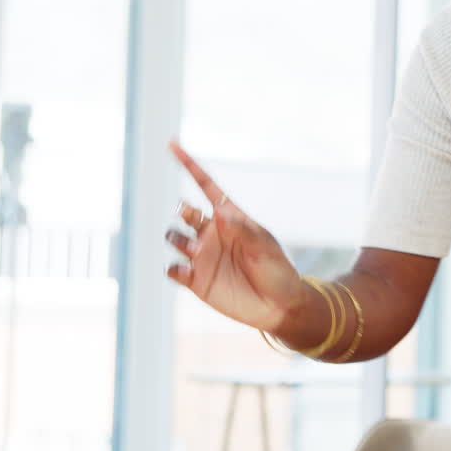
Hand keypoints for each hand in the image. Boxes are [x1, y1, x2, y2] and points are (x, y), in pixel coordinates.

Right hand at [164, 141, 303, 332]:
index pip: (206, 186)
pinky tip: (185, 269)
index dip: (189, 165)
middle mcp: (212, 233)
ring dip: (178, 238)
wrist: (279, 306)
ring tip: (194, 247)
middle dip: (183, 211)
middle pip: (184, 212)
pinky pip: (172, 268)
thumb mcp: (265, 247)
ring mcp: (202, 256)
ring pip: (174, 237)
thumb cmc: (277, 271)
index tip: (171, 144)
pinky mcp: (195, 280)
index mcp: (231, 217)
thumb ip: (243, 229)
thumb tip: (219, 210)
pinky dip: (173, 266)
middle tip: (194, 219)